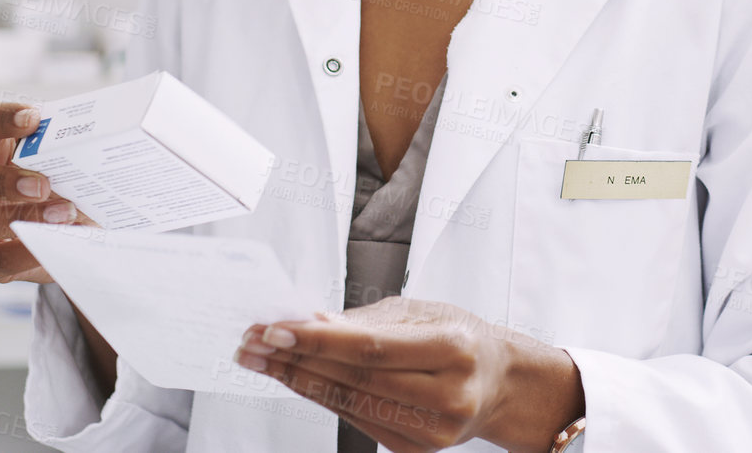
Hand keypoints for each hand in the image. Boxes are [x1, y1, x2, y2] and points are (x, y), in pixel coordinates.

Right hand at [0, 101, 91, 283]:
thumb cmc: (61, 180)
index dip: (1, 119)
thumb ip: (74, 146)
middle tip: (43, 185)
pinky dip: (22, 254)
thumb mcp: (64, 159)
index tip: (34, 119)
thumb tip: (122, 132)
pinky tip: (50, 245)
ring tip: (63, 215)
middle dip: (0, 181)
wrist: (66, 229)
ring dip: (17, 220)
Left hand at [235, 297, 583, 452]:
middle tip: (252, 344)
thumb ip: (366, 322)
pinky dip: (323, 399)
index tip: (273, 329)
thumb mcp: (422, 313)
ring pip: (350, 404)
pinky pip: (358, 422)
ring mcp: (434, 431)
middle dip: (295, 360)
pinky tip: (297, 380)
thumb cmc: (459, 337)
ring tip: (262, 360)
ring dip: (298, 381)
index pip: (370, 348)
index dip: (317, 341)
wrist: (498, 381)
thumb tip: (309, 323)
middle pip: (355, 379)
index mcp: (454, 348)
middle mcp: (448, 394)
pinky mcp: (417, 451)